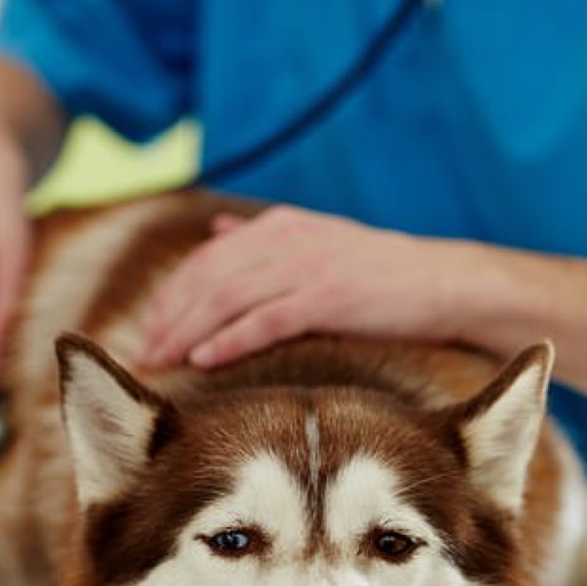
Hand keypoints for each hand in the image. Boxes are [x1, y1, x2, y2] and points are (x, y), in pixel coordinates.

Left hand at [138, 205, 475, 368]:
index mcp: (281, 225)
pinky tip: (204, 360)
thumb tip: (218, 228)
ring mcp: (307, 266)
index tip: (147, 329)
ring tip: (162, 360)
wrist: (442, 283)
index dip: (172, 294)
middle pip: (208, 277)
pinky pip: (265, 320)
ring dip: (187, 330)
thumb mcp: (318, 240)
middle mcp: (287, 239)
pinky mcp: (328, 297)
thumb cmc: (380, 274)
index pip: (207, 257)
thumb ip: (264, 237)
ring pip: (227, 297)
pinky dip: (229, 339)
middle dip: (169, 316)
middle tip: (144, 354)